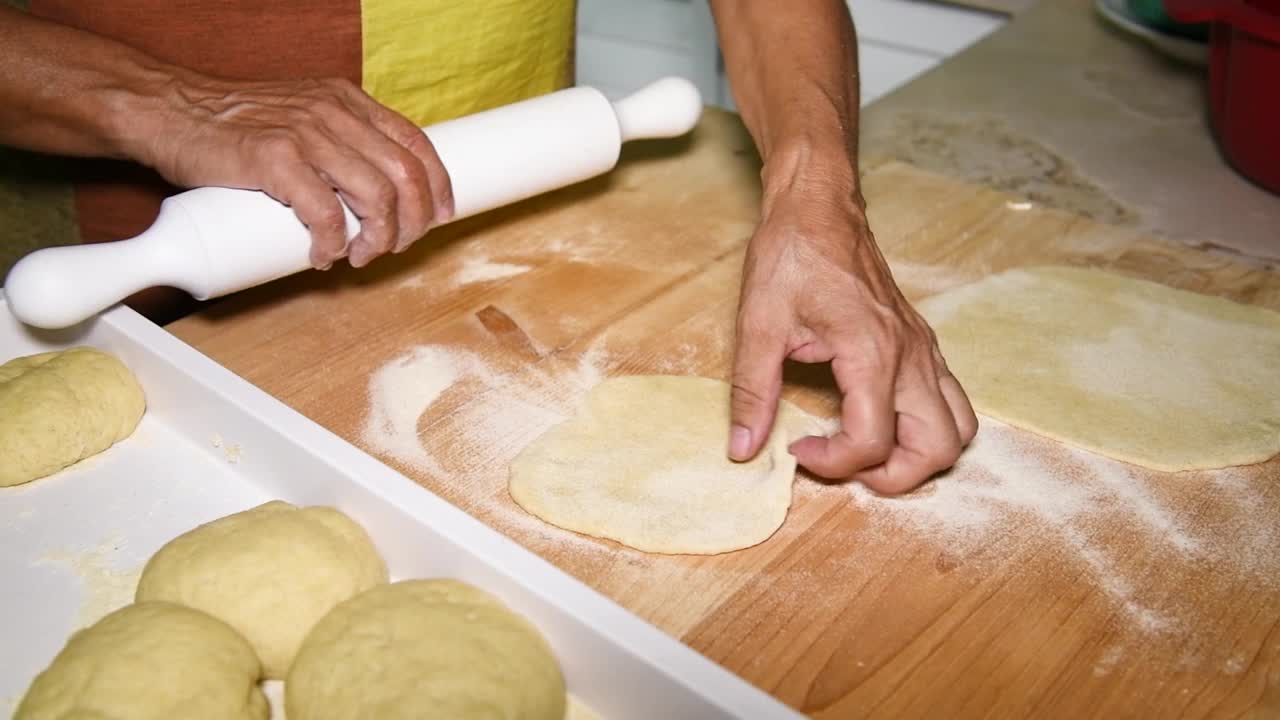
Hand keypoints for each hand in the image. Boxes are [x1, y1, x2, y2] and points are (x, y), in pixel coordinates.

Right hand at [137, 74, 451, 268]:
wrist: (168, 111)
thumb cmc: (231, 126)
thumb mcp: (300, 117)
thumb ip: (335, 142)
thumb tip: (372, 193)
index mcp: (346, 101)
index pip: (416, 143)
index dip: (438, 185)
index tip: (440, 216)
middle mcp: (334, 113)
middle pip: (406, 176)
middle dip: (413, 223)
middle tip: (392, 247)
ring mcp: (306, 135)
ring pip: (377, 197)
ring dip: (379, 239)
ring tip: (358, 256)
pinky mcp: (275, 160)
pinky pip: (326, 214)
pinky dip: (333, 244)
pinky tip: (323, 255)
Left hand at [728, 190, 977, 494]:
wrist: (819, 206)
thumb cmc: (792, 255)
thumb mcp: (758, 323)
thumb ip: (753, 392)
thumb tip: (742, 448)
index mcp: (872, 352)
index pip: (873, 442)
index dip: (833, 464)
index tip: (797, 449)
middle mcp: (911, 356)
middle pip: (939, 449)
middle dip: (894, 476)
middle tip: (843, 462)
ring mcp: (924, 350)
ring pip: (958, 429)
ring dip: (920, 454)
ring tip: (867, 449)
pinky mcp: (922, 345)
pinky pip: (948, 401)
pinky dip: (923, 426)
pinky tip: (874, 415)